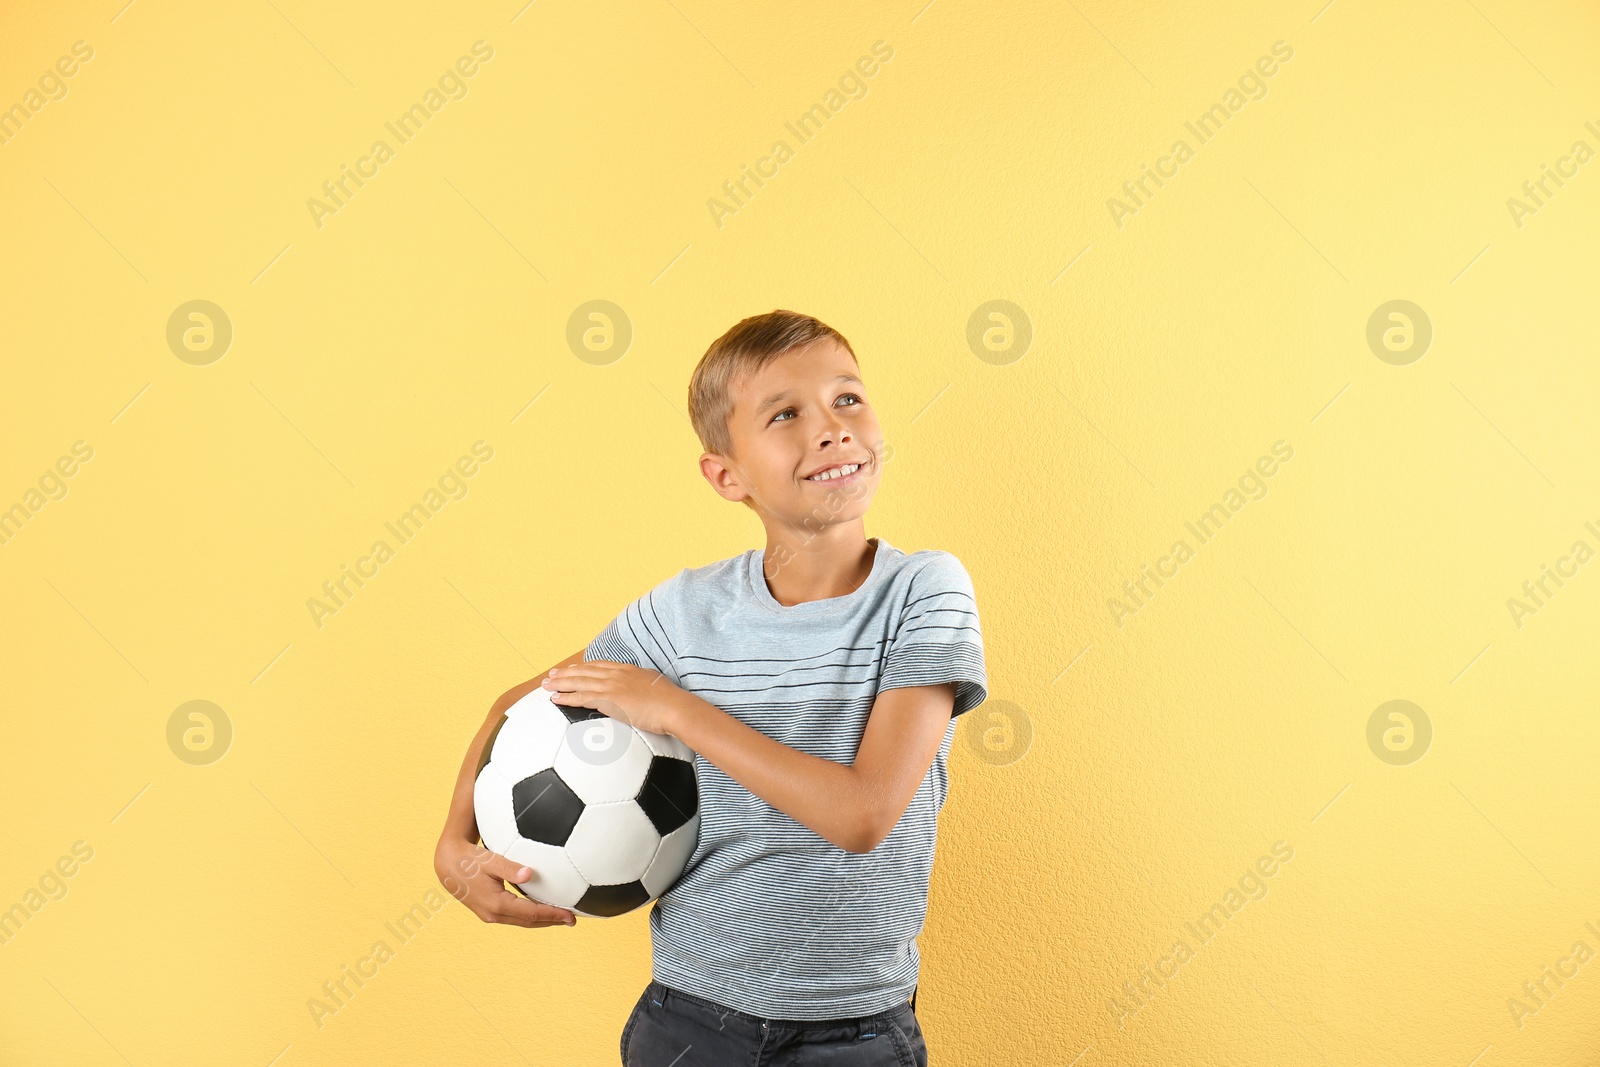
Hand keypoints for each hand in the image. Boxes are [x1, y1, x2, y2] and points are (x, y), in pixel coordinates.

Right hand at [433, 833, 577, 927]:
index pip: (531, 914)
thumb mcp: (490, 860)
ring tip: (561, 918)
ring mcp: (490, 915)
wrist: (447, 865)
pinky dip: (530, 916)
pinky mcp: (488, 912)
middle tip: (572, 920)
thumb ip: (510, 868)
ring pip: (521, 921)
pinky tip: (540, 909)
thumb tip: (531, 874)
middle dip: (551, 921)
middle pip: (529, 922)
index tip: (570, 915)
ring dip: (542, 920)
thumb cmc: (469, 860)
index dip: (552, 915)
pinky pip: (514, 917)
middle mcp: (493, 914)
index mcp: (497, 904)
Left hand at [540, 660, 683, 736]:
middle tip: (552, 673)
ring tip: (546, 684)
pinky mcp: (609, 699)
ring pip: (579, 682)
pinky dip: (566, 697)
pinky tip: (555, 699)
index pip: (601, 665)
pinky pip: (581, 697)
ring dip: (560, 683)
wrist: (674, 708)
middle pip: (585, 671)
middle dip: (567, 672)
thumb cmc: (672, 703)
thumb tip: (644, 696)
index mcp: (629, 670)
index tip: (573, 668)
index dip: (585, 667)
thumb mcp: (658, 689)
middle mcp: (618, 674)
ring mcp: (612, 686)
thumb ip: (646, 689)